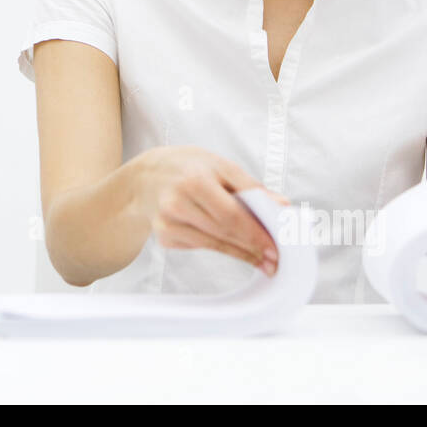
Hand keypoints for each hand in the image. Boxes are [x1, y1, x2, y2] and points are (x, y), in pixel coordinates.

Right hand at [132, 145, 288, 275]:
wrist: (146, 177)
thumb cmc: (188, 168)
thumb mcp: (220, 166)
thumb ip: (251, 187)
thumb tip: (281, 205)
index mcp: (194, 181)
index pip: (231, 215)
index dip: (255, 234)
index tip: (275, 248)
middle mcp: (177, 203)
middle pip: (223, 232)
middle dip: (252, 248)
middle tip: (273, 260)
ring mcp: (167, 223)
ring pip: (213, 244)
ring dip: (240, 254)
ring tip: (260, 260)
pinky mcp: (164, 237)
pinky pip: (199, 246)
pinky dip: (217, 247)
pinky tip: (229, 245)